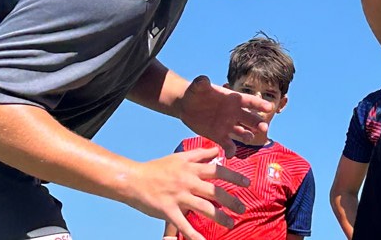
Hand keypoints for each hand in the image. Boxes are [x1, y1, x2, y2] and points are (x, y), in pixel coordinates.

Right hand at [125, 146, 248, 239]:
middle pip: (214, 191)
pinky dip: (193, 234)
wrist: (133, 179)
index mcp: (190, 168)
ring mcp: (178, 196)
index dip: (233, 177)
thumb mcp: (179, 157)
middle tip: (242, 208)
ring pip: (204, 207)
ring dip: (219, 217)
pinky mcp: (168, 210)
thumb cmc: (157, 168)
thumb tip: (217, 150)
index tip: (247, 183)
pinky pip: (183, 224)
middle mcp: (187, 181)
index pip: (217, 171)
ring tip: (230, 224)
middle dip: (231, 200)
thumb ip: (199, 154)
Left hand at [176, 75, 272, 154]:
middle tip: (264, 128)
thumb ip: (201, 84)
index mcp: (233, 99)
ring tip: (248, 138)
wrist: (186, 105)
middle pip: (250, 119)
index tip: (269, 107)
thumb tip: (203, 80)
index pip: (249, 101)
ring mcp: (228, 125)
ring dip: (247, 136)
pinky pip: (228, 145)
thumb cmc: (195, 93)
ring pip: (243, 132)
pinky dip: (230, 150)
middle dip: (258, 123)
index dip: (260, 104)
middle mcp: (234, 113)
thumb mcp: (197, 87)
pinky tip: (229, 155)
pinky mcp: (219, 136)